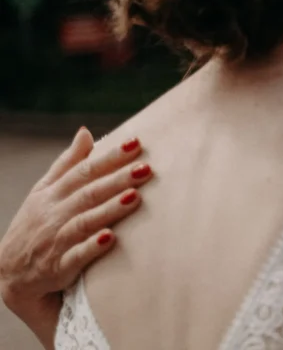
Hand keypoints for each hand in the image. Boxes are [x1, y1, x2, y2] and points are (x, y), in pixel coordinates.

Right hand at [0, 128, 152, 347]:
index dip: (109, 157)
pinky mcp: (58, 268)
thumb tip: (86, 132)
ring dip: (109, 209)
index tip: (135, 143)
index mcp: (53, 193)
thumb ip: (67, 163)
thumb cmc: (34, 225)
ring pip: (84, 222)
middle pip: (89, 193)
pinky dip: (91, 247)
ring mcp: (55, 241)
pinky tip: (110, 239)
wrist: (8, 274)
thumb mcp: (43, 191)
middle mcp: (54, 214)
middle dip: (118, 179)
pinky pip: (75, 257)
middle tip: (146, 168)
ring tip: (135, 196)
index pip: (84, 171)